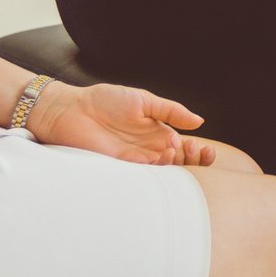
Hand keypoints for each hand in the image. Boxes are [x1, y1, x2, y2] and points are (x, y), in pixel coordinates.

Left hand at [28, 81, 218, 166]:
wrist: (72, 110)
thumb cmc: (105, 100)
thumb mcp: (144, 100)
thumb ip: (171, 111)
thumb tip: (200, 122)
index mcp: (157, 132)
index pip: (184, 148)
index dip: (197, 151)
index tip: (203, 147)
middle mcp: (149, 149)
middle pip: (178, 163)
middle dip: (192, 162)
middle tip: (195, 151)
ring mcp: (136, 160)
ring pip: (164, 172)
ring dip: (175, 166)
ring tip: (174, 152)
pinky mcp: (121, 169)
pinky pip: (144, 176)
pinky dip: (157, 171)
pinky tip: (161, 159)